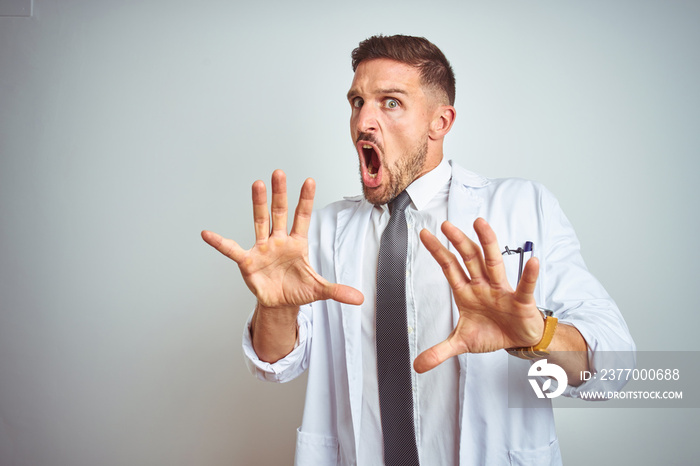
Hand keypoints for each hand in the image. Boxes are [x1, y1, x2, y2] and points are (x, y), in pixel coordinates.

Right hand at [201, 169, 363, 310]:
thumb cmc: (297, 289)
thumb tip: (360, 299)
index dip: (305, 200)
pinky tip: (207, 234)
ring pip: (260, 222)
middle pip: (279, 213)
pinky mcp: (248, 262)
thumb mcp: (319, 290)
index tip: (309, 180)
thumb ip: (338, 291)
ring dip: (259, 204)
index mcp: (297, 244)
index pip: (302, 217)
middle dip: (280, 194)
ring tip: (257, 184)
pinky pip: (232, 250)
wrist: (280, 303)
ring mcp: (262, 249)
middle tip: (279, 173)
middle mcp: (279, 241)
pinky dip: (220, 243)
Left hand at [413, 218, 543, 372]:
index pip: (449, 267)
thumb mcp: (462, 343)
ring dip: (487, 244)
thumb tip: (417, 365)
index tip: (424, 234)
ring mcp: (502, 291)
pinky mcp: (521, 301)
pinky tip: (532, 262)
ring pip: (493, 263)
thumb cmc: (492, 332)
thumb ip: (440, 352)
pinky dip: (529, 276)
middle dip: (458, 242)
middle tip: (446, 225)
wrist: (518, 341)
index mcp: (466, 293)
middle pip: (469, 259)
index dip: (437, 252)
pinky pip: (525, 287)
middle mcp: (483, 286)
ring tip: (481, 225)